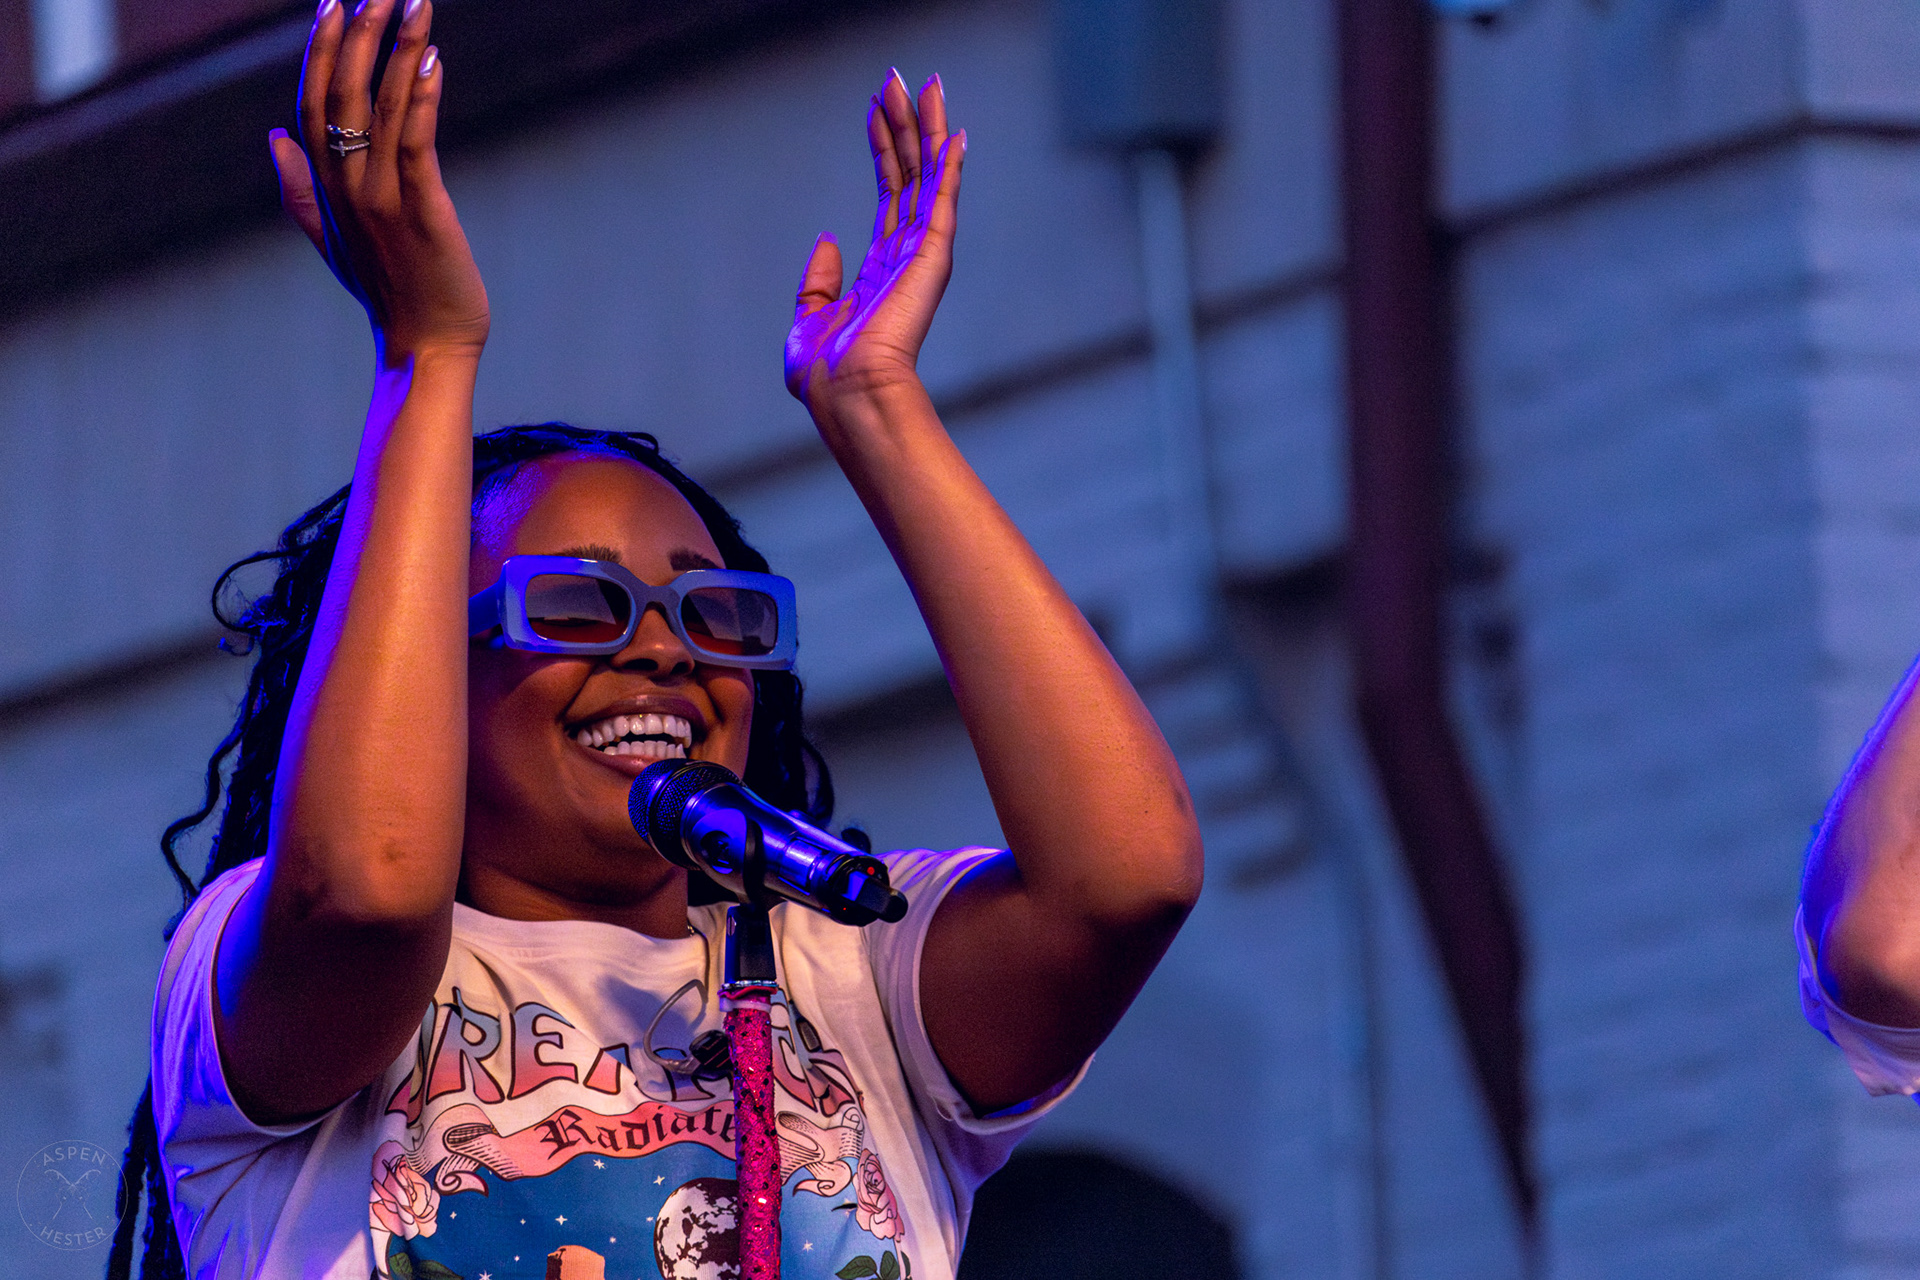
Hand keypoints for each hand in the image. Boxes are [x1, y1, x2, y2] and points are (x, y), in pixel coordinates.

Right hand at [269, 0, 488, 360]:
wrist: (424, 348)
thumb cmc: (387, 294)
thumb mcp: (331, 240)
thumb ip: (299, 188)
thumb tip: (274, 136)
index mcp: (324, 187)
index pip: (312, 103)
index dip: (320, 51)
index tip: (330, 4)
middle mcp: (347, 186)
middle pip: (341, 95)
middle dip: (357, 36)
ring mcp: (382, 199)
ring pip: (383, 109)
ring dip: (399, 51)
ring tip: (414, 3)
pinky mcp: (423, 212)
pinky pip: (417, 143)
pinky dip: (422, 99)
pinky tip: (433, 61)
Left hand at [785, 71, 964, 415]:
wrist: (847, 395)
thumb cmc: (827, 375)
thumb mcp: (808, 319)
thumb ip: (819, 282)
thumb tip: (827, 243)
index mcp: (880, 272)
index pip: (888, 198)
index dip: (884, 152)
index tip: (879, 111)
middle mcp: (906, 258)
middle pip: (910, 177)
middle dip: (906, 126)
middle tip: (902, 80)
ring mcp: (922, 256)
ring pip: (928, 178)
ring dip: (926, 129)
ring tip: (926, 84)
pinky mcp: (931, 257)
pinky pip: (942, 200)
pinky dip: (948, 165)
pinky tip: (952, 131)